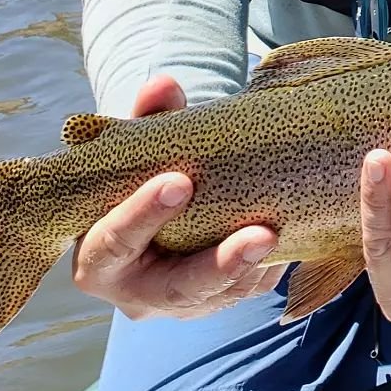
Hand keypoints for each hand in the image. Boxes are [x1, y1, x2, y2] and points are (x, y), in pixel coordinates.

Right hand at [71, 75, 286, 319]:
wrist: (156, 210)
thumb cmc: (142, 175)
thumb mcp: (139, 148)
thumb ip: (148, 118)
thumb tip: (163, 85)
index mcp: (98, 257)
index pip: (114, 241)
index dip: (142, 214)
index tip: (180, 181)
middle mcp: (135, 293)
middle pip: (177, 287)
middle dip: (221, 264)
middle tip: (263, 235)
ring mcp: (177, 305)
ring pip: (220, 296)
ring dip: (256, 267)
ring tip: (284, 234)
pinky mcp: (214, 303)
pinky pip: (246, 291)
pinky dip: (269, 266)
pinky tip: (292, 237)